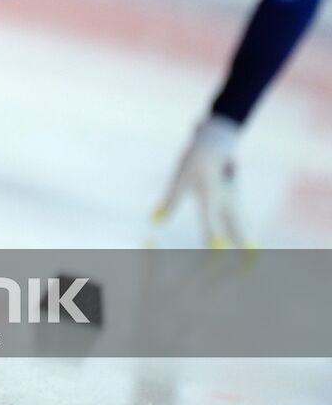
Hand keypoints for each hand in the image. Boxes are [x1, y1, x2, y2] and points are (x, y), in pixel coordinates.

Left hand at [153, 114, 245, 247]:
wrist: (215, 142)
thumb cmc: (194, 161)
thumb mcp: (179, 180)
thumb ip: (170, 201)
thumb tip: (155, 221)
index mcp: (210, 196)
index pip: (211, 221)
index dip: (212, 237)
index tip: (216, 251)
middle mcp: (225, 200)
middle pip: (235, 227)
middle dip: (240, 246)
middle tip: (248, 263)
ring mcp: (233, 199)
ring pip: (240, 223)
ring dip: (243, 240)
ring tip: (249, 258)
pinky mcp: (234, 197)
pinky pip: (239, 219)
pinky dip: (242, 231)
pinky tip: (245, 241)